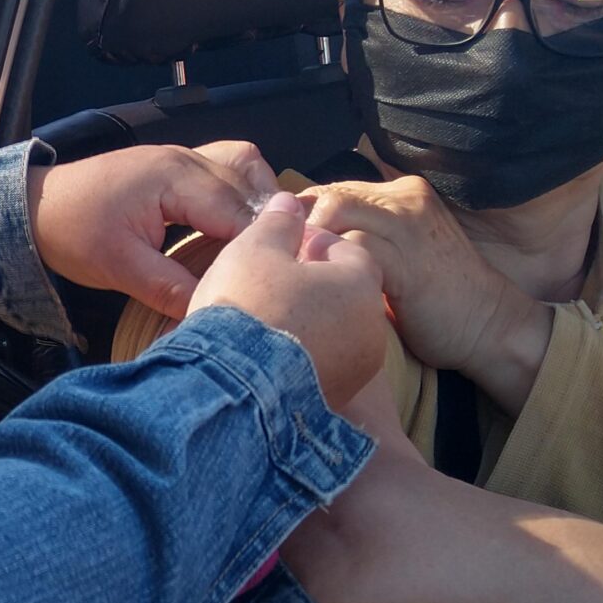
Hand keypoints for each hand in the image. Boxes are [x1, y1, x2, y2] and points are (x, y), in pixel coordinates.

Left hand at [29, 142, 277, 318]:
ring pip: (245, 170)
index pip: (238, 213)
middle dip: (267, 227)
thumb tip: (212, 313)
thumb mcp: (121, 268)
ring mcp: (183, 157)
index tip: (276, 278)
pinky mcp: (177, 165)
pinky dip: (241, 195)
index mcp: (175, 178)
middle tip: (275, 268)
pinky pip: (226, 170)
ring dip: (259, 204)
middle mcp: (186, 158)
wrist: (34, 206)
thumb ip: (171, 289)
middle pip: (250, 188)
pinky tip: (239, 229)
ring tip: (262, 246)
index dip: (260, 247)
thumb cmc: (72, 232)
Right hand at [186, 193, 387, 408]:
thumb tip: (290, 202)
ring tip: (265, 323)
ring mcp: (358, 370)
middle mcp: (371, 328)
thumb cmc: (247, 307)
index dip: (307, 244)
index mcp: (360, 282)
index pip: (343, 248)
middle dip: (310, 285)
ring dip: (308, 323)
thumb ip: (278, 222)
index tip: (276, 249)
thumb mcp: (255, 248)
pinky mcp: (339, 400)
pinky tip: (268, 357)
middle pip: (342, 293)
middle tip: (268, 285)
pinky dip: (303, 359)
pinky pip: (323, 368)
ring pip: (334, 332)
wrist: (231, 387)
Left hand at [299, 175, 549, 408]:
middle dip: (297, 227)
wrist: (488, 325)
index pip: (333, 190)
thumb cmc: (435, 300)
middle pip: (329, 195)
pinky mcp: (409, 259)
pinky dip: (329, 265)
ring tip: (295, 276)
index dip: (301, 217)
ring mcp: (409, 226)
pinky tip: (319, 292)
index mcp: (401, 195)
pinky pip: (354, 247)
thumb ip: (362, 240)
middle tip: (280, 263)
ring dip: (308, 243)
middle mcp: (405, 200)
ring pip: (337, 211)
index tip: (282, 248)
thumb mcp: (397, 256)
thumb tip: (302, 246)